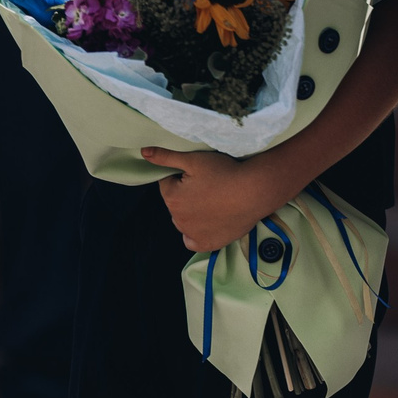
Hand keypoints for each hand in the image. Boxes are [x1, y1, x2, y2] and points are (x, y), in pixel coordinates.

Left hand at [143, 146, 291, 252]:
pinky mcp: (207, 244)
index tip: (200, 174)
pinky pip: (192, 240)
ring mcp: (193, 234)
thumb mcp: (193, 159)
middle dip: (186, 195)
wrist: (254, 191)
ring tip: (213, 202)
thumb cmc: (224, 172)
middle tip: (209, 186)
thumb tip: (143, 152)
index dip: (183, 176)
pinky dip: (196, 233)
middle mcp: (178, 219)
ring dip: (191, 213)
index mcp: (172, 198)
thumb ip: (166, 157)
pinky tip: (208, 222)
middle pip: (176, 204)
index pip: (168, 184)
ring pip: (184, 221)